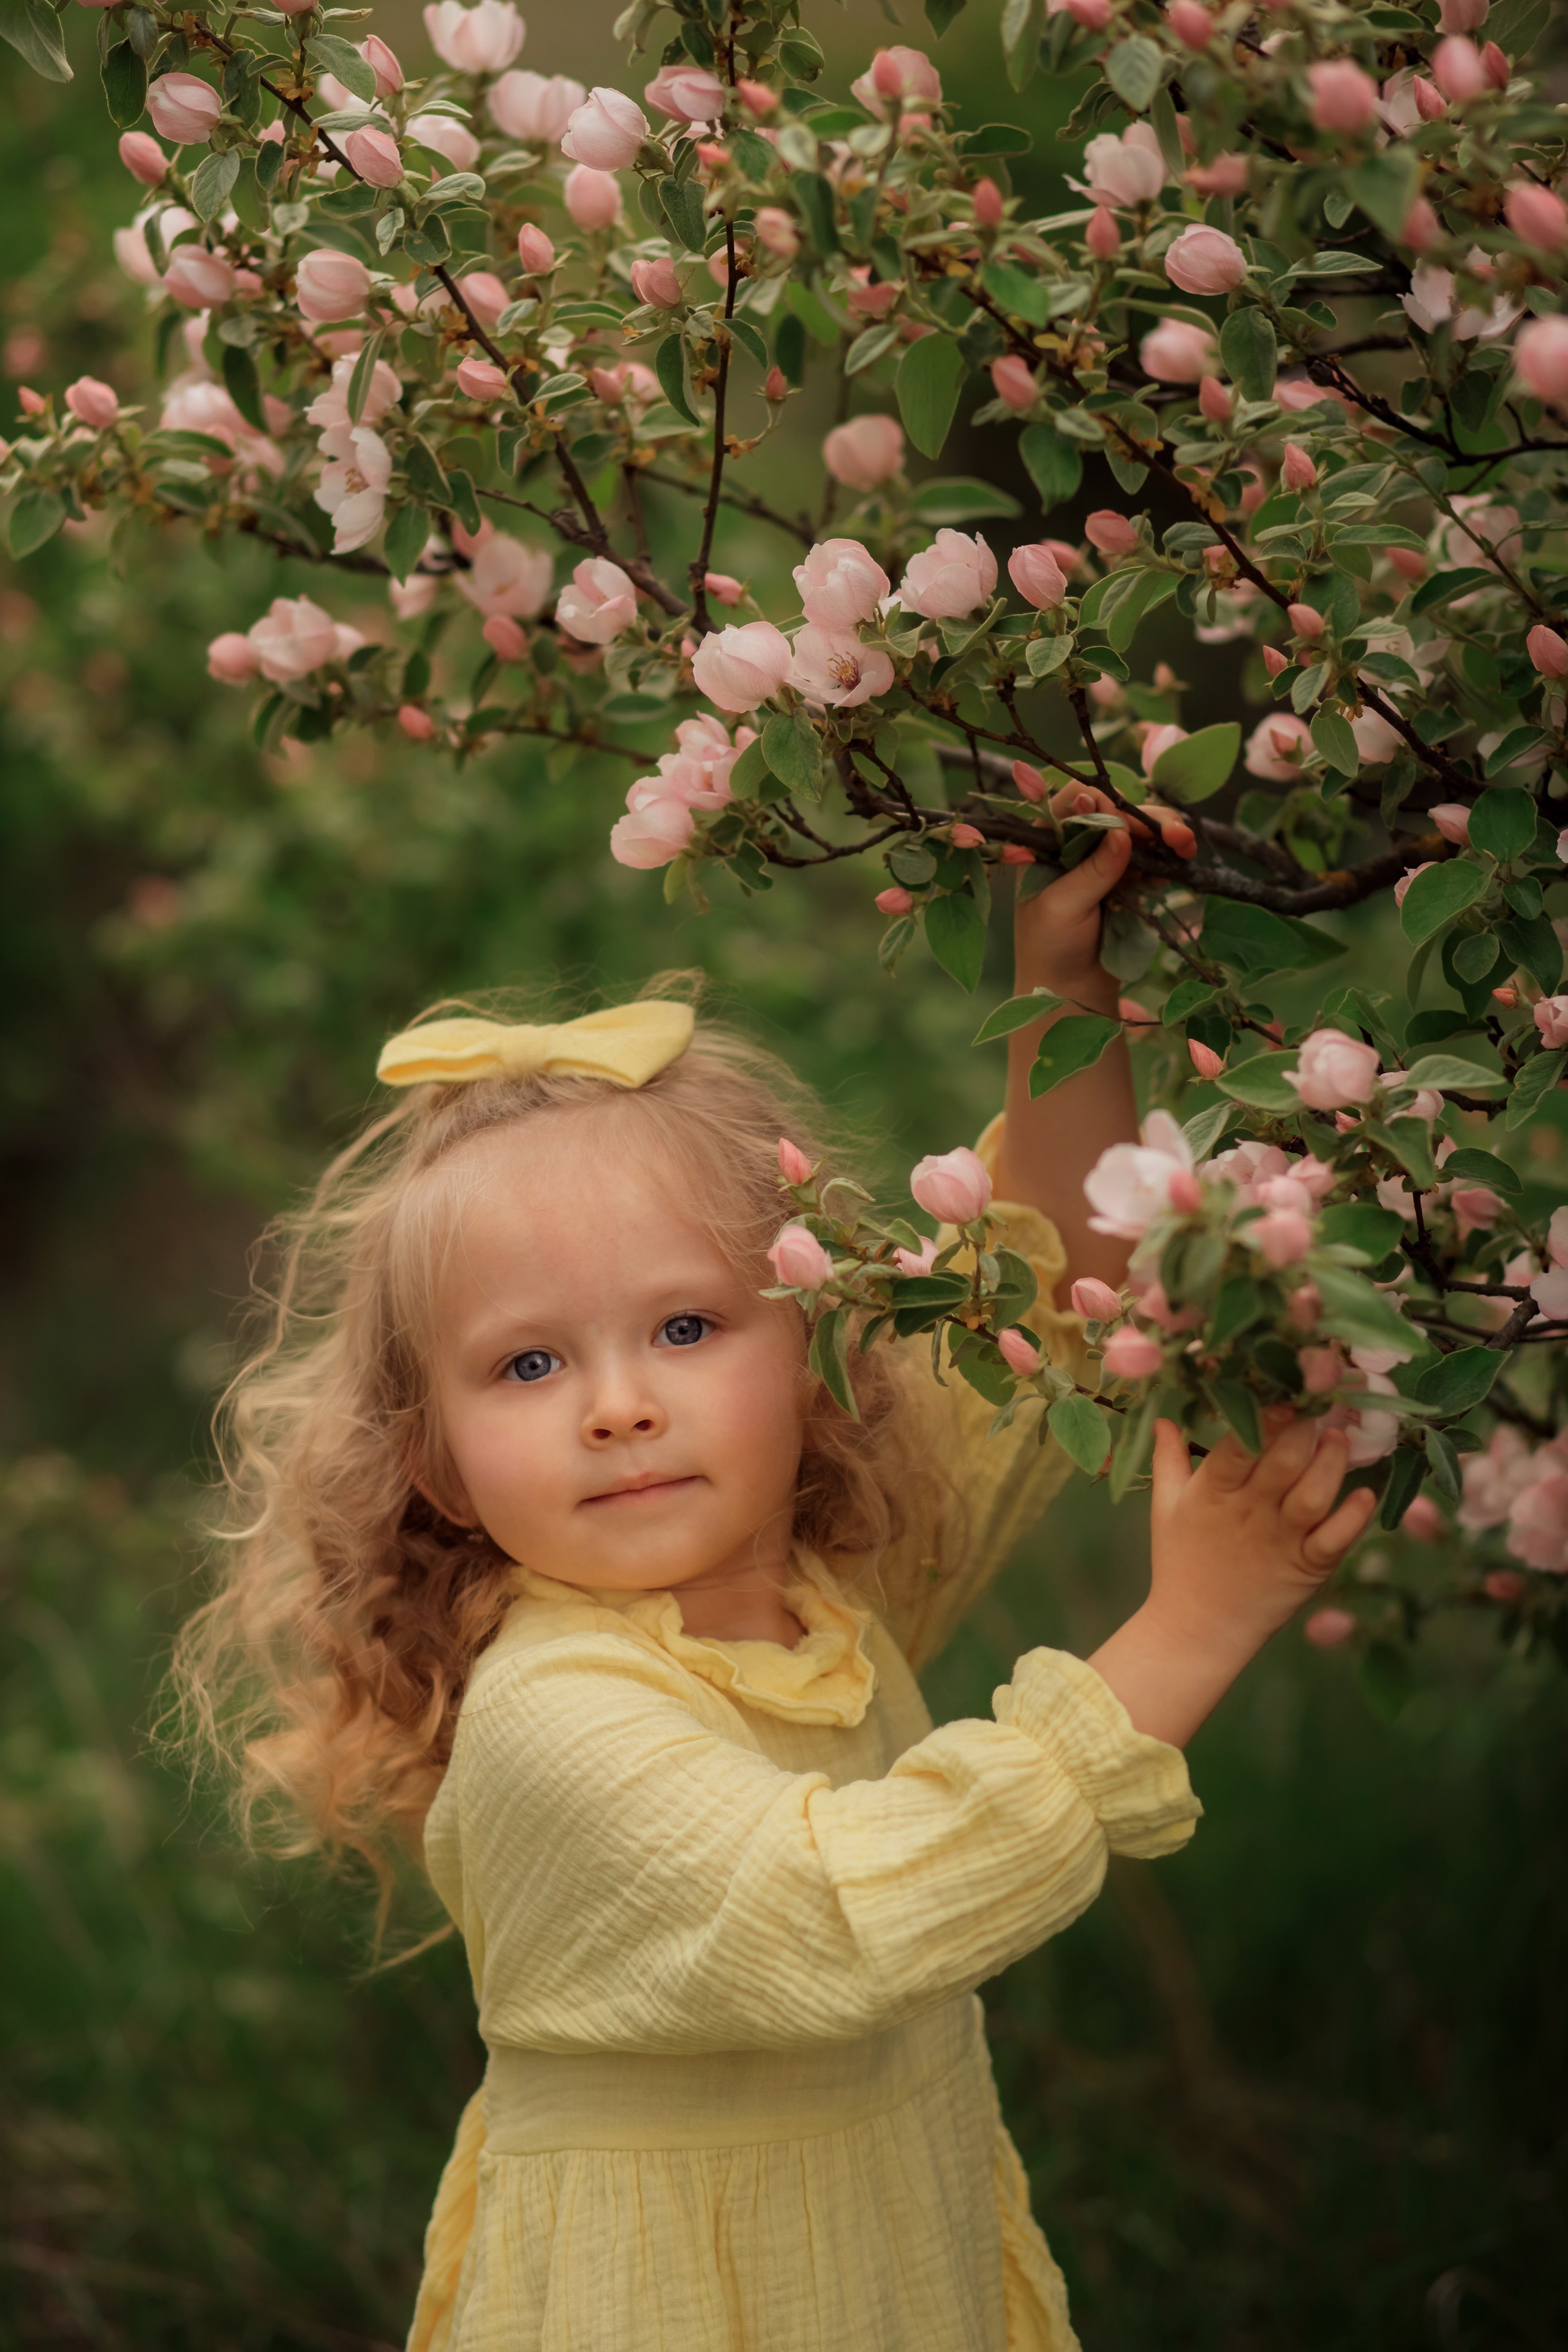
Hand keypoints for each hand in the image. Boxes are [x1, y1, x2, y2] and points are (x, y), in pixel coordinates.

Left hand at [1014, 785, 1195, 1006]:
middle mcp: (1075, 844)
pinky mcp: (1126, 880)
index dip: (1106, 804)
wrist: (1068, 988)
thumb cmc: (1050, 947)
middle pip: (1116, 812)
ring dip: (1166, 835)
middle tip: (1177, 835)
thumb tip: (1121, 833)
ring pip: (1139, 832)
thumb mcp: (1064, 907)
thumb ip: (1093, 870)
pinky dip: (1167, 858)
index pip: (1076, 801)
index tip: (1129, 827)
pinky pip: (1152, 858)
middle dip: (1149, 820)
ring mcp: (1103, 860)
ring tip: (1186, 846)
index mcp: (1046, 842)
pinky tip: (1178, 866)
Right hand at [1087, 1412, 1376, 1747]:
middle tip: (1319, 1404)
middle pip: (1282, 1462)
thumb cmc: (1180, 1562)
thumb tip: (1162, 1416)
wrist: (1197, 1631)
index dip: (1261, 1416)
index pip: (1236, 1445)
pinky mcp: (1307, 1568)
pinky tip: (1365, 1492)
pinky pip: (1336, 1539)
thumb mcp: (1166, 1508)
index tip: (1280, 1390)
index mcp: (1211, 1494)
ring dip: (1332, 1462)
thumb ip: (1168, 1459)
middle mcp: (1248, 1513)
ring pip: (1314, 1495)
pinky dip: (1355, 1516)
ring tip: (1340, 1437)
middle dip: (1303, 1427)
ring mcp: (1280, 1541)